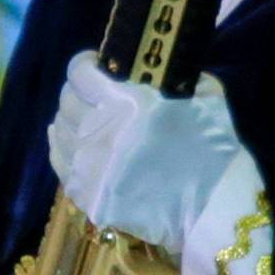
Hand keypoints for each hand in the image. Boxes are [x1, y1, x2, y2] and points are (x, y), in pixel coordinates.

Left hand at [47, 51, 241, 259]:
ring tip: (85, 118)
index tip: (95, 64)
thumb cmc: (215, 151)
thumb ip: (180, 78)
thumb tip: (164, 70)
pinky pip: (60, 163)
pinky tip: (72, 142)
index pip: (80, 73)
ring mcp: (89, 166)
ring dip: (70, 119)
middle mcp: (99, 132)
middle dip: (78, 91)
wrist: (214, 210)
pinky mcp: (87, 195)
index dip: (85, 64)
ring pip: (60, 131)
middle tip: (93, 94)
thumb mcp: (207, 98)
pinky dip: (62, 147)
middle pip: (67, 101)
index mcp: (127, 104)